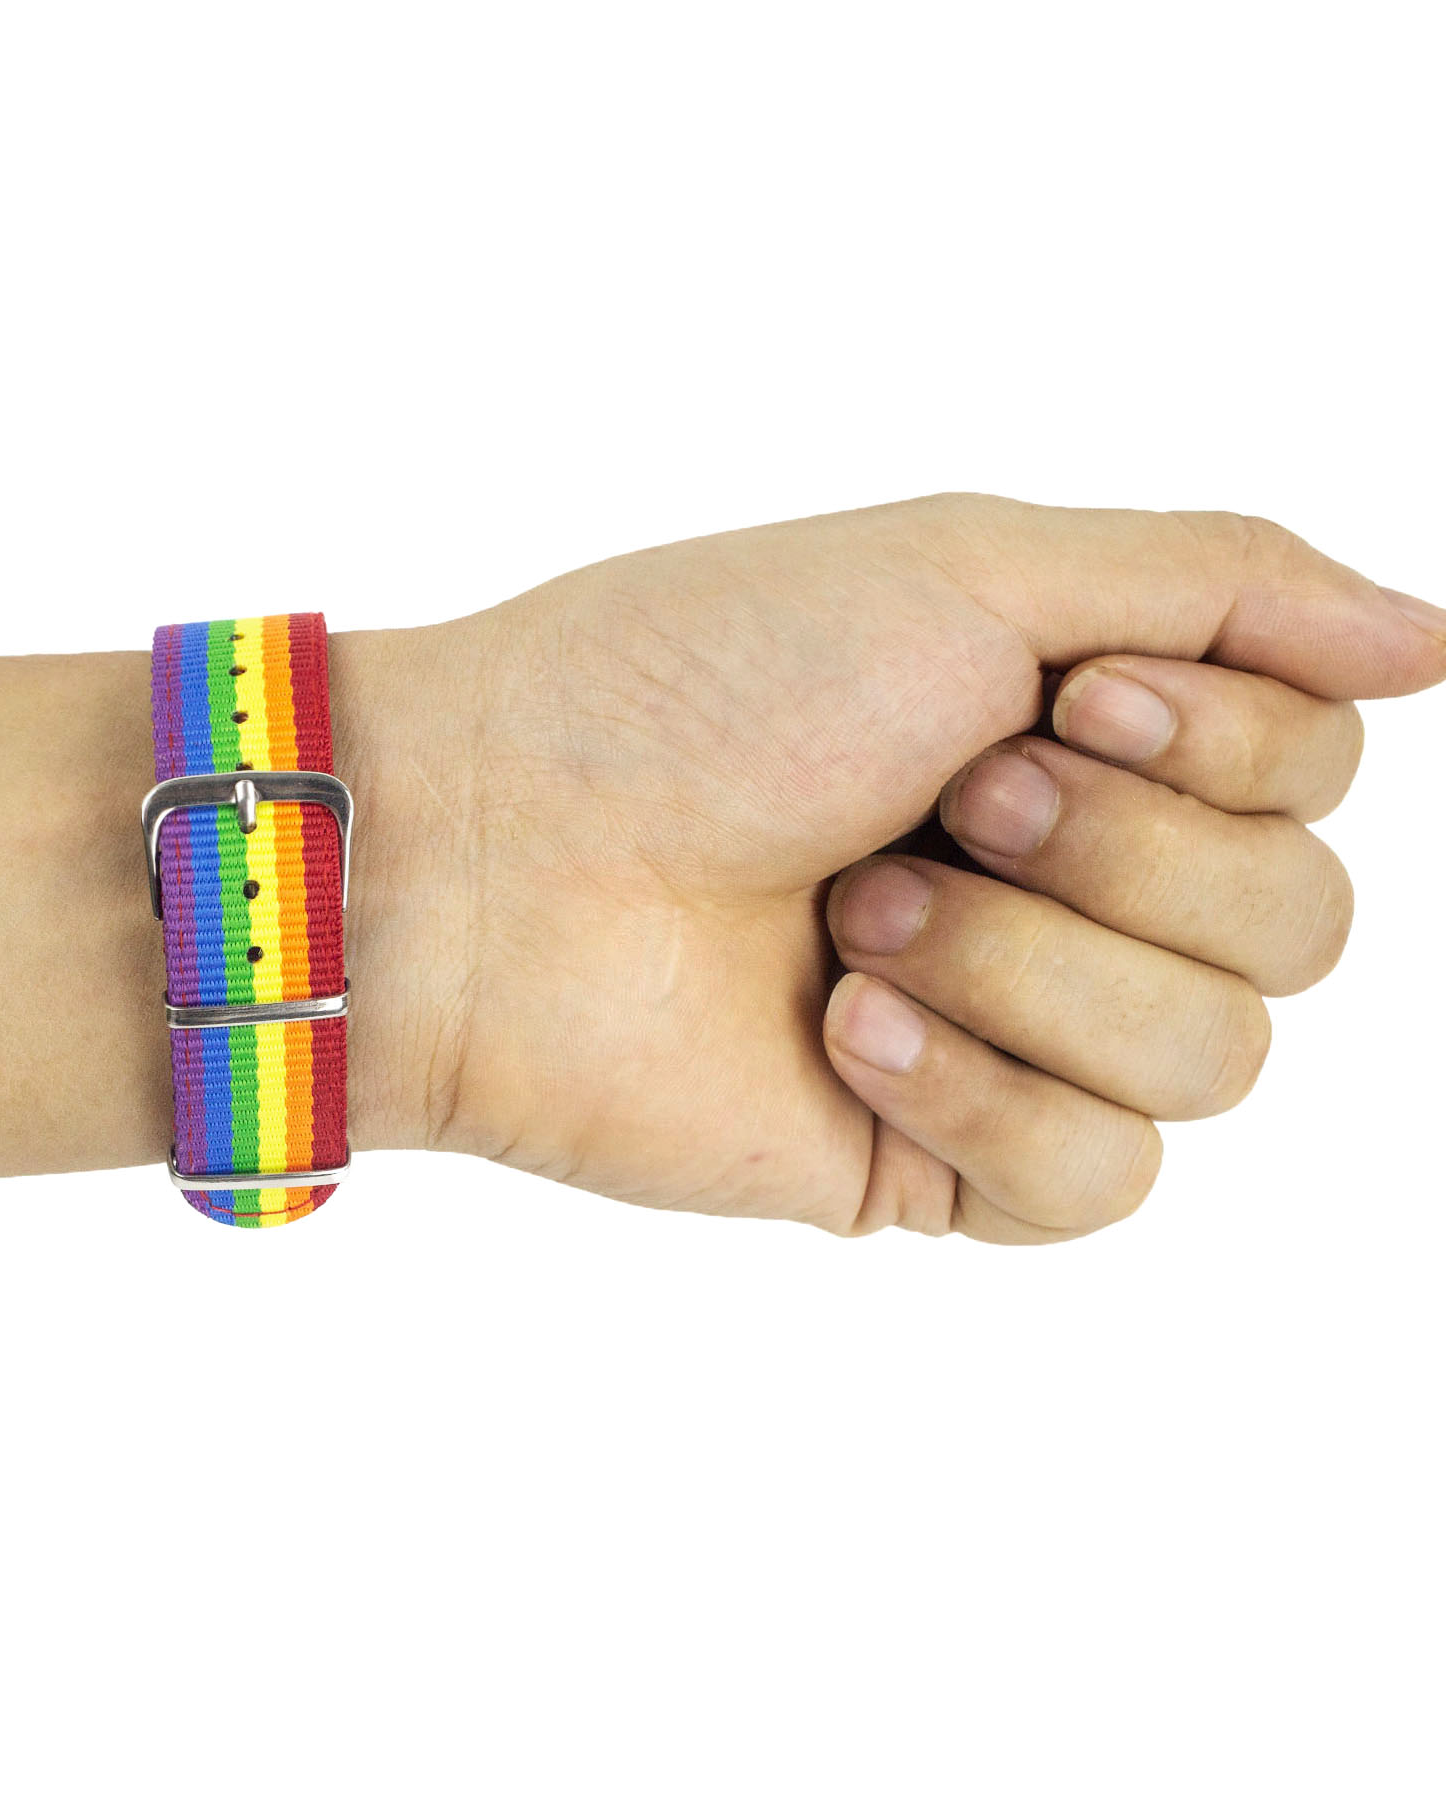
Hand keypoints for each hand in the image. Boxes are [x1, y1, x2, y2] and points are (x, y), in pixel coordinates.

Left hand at [349, 495, 1445, 1240]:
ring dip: (1030, 966)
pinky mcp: (939, 1170)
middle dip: (1123, 853)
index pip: (1321, 771)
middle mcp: (1070, 891)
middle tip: (942, 801)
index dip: (1230, 744)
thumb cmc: (695, 683)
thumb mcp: (971, 564)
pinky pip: (1100, 1182)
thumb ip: (1221, 588)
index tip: (1065, 699)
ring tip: (854, 914)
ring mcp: (1008, 1040)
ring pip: (1217, 1060)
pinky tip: (841, 1033)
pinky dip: (975, 1092)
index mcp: (1087, 739)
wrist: (503, 852)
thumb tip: (1436, 643)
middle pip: (1303, 924)